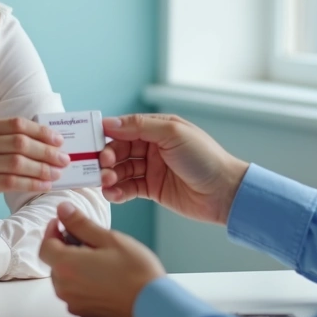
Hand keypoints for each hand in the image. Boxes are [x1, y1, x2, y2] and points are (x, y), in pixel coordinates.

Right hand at [0, 117, 69, 213]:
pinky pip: (8, 182)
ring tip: (56, 173)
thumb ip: (3, 139)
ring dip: (42, 168)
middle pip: (19, 143)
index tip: (58, 140)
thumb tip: (43, 142)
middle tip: (63, 159)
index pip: (15, 124)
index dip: (40, 131)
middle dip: (46, 151)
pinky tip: (43, 185)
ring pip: (16, 163)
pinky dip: (30, 183)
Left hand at [38, 202, 164, 316]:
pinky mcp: (84, 312)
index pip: (45, 245)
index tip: (62, 222)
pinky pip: (75, 292)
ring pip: (64, 277)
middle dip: (64, 247)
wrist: (154, 304)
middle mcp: (65, 288)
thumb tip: (63, 210)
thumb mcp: (108, 238)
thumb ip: (81, 224)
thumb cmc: (136, 272)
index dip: (52, 231)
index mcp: (67, 266)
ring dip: (73, 264)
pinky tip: (102, 275)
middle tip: (86, 238)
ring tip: (98, 257)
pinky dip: (82, 281)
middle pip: (54, 262)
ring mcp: (74, 302)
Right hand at [100, 113, 249, 224]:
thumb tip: (109, 122)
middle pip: (119, 150)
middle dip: (107, 158)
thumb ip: (140, 126)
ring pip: (121, 170)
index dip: (107, 134)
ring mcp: (152, 169)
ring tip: (107, 182)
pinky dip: (118, 191)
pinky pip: (128, 188)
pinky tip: (113, 194)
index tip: (92, 141)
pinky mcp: (152, 189)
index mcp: (158, 129)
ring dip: (110, 176)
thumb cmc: (205, 158)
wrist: (224, 192)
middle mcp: (153, 147)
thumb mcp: (173, 134)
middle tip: (102, 166)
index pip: (125, 128)